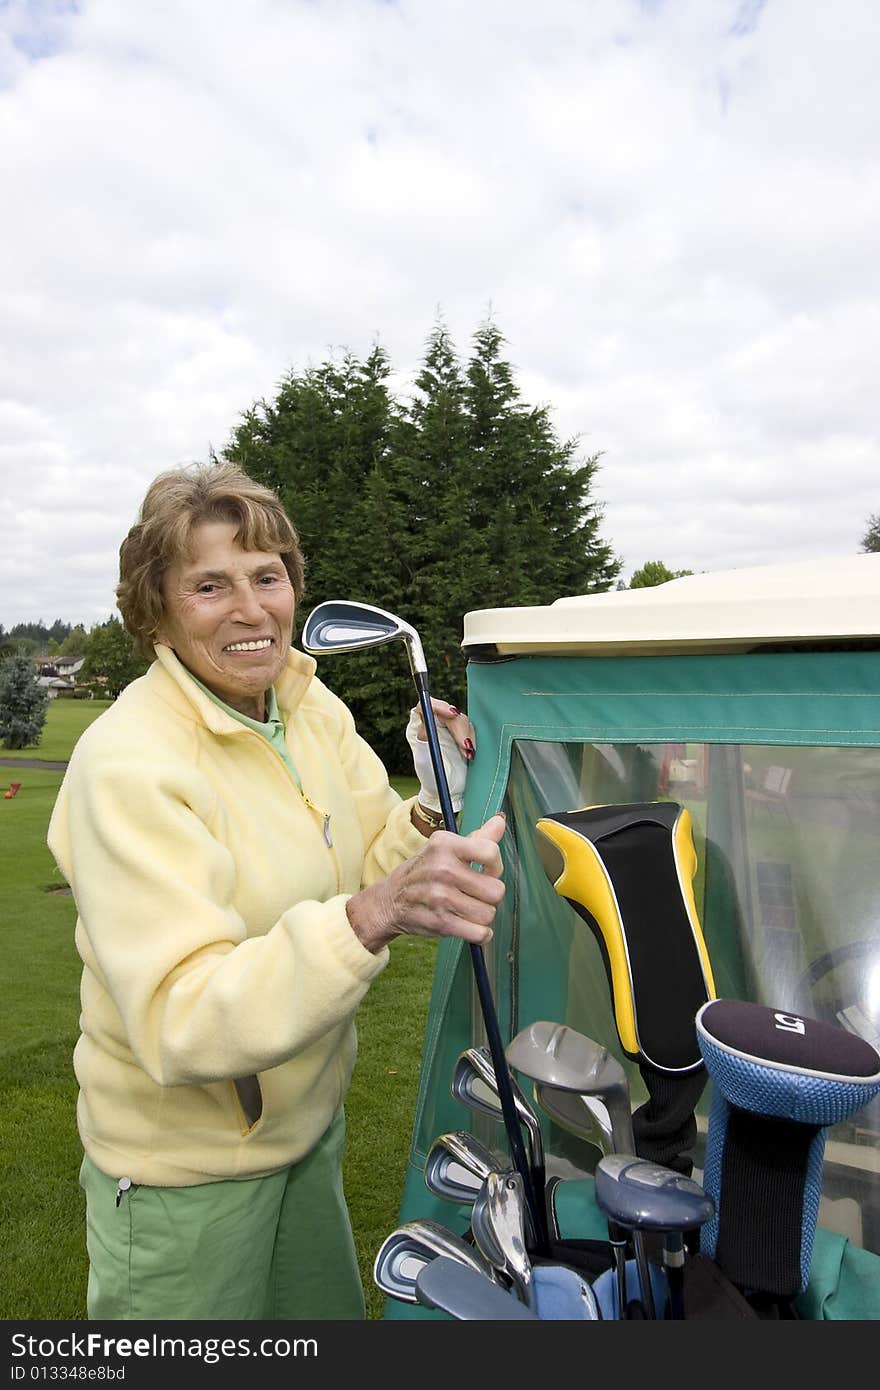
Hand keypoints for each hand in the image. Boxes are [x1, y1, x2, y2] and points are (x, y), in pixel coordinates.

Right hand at [345, 813, 505, 953]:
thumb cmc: (423, 872)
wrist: (389, 901)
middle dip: (490, 896)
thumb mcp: (444, 848)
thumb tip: (500, 821)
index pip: (491, 854)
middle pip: (496, 890)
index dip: (495, 867)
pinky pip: (480, 934)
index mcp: (445, 845)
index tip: (485, 872)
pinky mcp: (440, 922)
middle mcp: (442, 869)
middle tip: (474, 894)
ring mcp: (440, 897)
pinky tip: (469, 926)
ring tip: (467, 909)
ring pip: (489, 914)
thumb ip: (477, 837)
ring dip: (482, 916)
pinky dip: (480, 934)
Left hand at [406, 699, 474, 813]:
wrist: (446, 790)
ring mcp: (450, 729)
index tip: (452, 714)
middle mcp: (435, 724)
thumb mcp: (424, 759)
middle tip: (465, 746)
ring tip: (468, 755)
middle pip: (448, 713)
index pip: (427, 706)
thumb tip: (425, 717)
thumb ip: (425, 738)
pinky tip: (471, 754)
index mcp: (421, 726)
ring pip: (462, 721)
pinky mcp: (463, 735)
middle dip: (459, 728)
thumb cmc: (430, 776)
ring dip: (467, 737)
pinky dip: (472, 741)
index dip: (439, 706)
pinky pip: (471, 730)